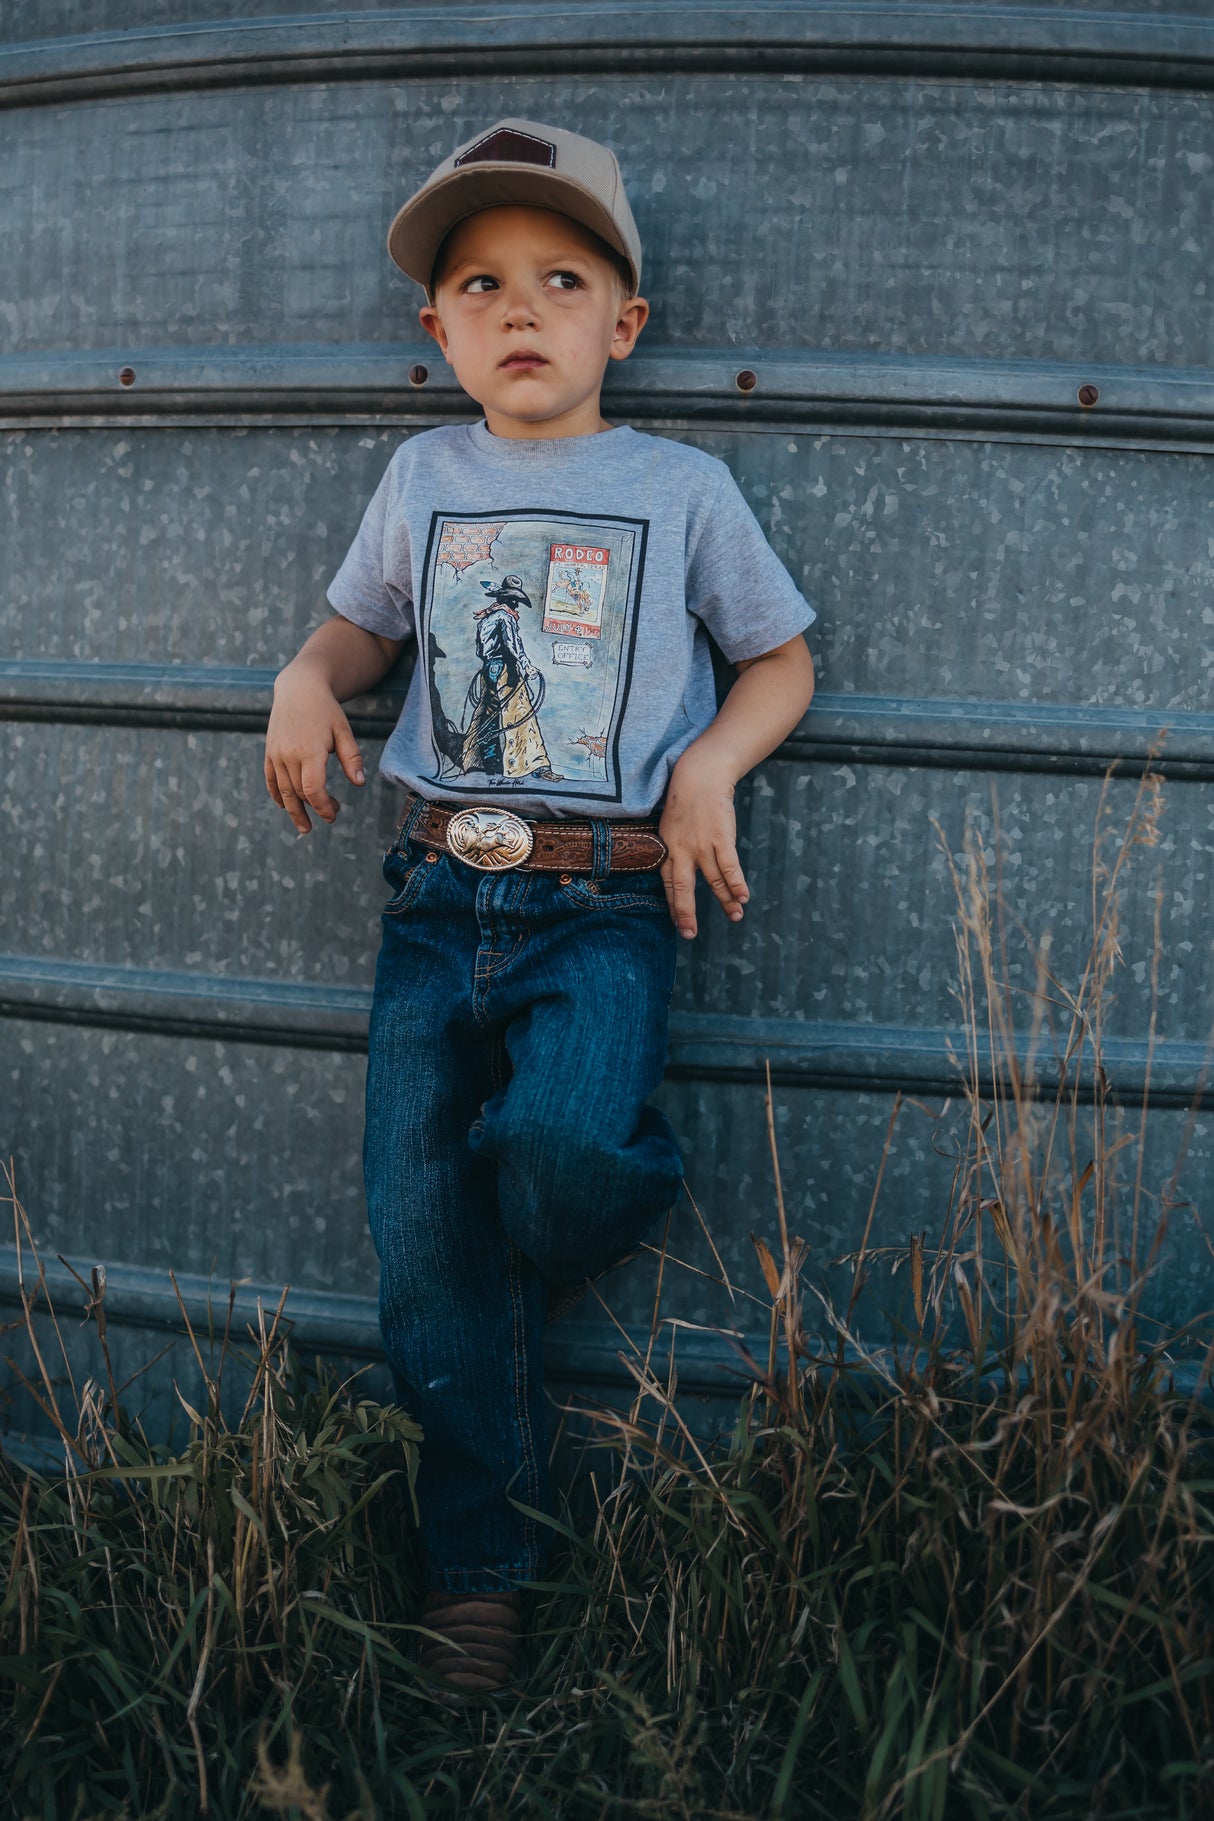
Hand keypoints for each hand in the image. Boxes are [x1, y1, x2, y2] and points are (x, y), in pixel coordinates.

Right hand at [264, 668, 365, 833]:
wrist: (298, 689)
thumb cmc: (325, 710)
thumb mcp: (343, 731)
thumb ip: (351, 758)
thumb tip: (359, 783)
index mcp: (309, 751)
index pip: (313, 789)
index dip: (323, 807)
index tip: (333, 815)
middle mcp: (289, 755)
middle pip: (300, 793)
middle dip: (316, 807)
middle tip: (333, 812)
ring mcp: (276, 754)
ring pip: (284, 791)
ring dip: (295, 810)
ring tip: (305, 827)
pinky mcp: (270, 752)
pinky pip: (271, 780)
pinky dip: (277, 796)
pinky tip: (286, 807)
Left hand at [657, 748, 748, 939]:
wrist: (700, 775)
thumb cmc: (687, 801)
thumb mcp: (670, 826)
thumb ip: (674, 849)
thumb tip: (681, 868)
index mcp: (666, 849)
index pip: (668, 884)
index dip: (673, 906)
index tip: (679, 925)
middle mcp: (681, 851)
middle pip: (682, 890)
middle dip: (686, 914)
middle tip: (690, 934)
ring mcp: (701, 845)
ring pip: (713, 881)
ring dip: (725, 900)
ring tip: (735, 916)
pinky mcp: (720, 838)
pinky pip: (729, 867)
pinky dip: (736, 884)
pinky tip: (743, 897)